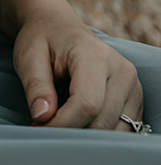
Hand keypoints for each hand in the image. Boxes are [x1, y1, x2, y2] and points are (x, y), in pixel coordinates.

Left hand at [14, 8, 144, 128]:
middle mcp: (122, 72)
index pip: (87, 104)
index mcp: (96, 56)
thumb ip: (36, 86)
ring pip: (113, 133)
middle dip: (69, 133)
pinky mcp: (135, 102)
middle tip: (42, 127)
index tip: (37, 127)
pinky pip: (121, 132)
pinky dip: (97, 135)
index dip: (61, 124)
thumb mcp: (29, 56)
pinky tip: (77, 123)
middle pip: (101, 122)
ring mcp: (133, 88)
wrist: (58, 28)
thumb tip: (42, 116)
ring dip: (84, 136)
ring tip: (59, 122)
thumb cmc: (42, 41)